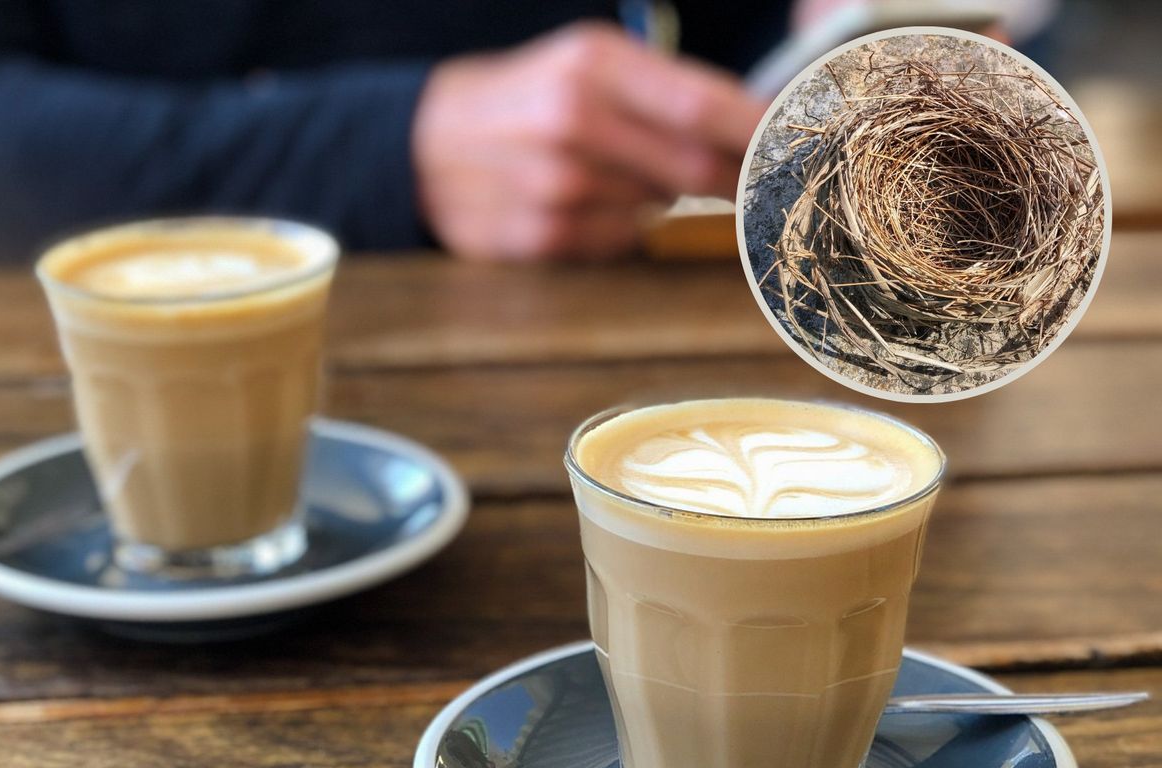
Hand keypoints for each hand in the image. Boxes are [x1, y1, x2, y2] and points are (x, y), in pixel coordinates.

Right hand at [412, 22, 763, 260]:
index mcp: (591, 65)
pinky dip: (613, 227)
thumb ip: (666, 93)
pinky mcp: (542, 238)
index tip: (803, 150)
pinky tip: (576, 204)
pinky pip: (617, 242)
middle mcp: (573, 123)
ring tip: (608, 173)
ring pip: (658, 208)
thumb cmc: (524, 99)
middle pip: (695, 170)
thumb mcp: (584, 64)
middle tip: (741, 178)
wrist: (425, 147)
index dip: (762, 135)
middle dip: (726, 177)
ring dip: (653, 196)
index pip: (706, 106)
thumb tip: (754, 133)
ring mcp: (555, 187)